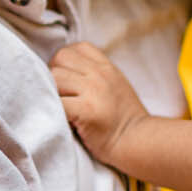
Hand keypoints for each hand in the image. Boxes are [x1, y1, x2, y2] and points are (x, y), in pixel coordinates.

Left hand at [51, 42, 145, 162]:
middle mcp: (100, 75)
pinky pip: (56, 102)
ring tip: (61, 107)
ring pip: (54, 77)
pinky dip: (52, 109)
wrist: (140, 142)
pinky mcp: (86, 110)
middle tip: (60, 95)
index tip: (67, 80)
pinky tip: (60, 119)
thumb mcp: (117, 86)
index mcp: (107, 68)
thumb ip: (96, 74)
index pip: (77, 48)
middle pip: (60, 58)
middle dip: (54, 74)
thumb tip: (66, 72)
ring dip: (51, 92)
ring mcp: (93, 91)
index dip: (66, 61)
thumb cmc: (125, 120)